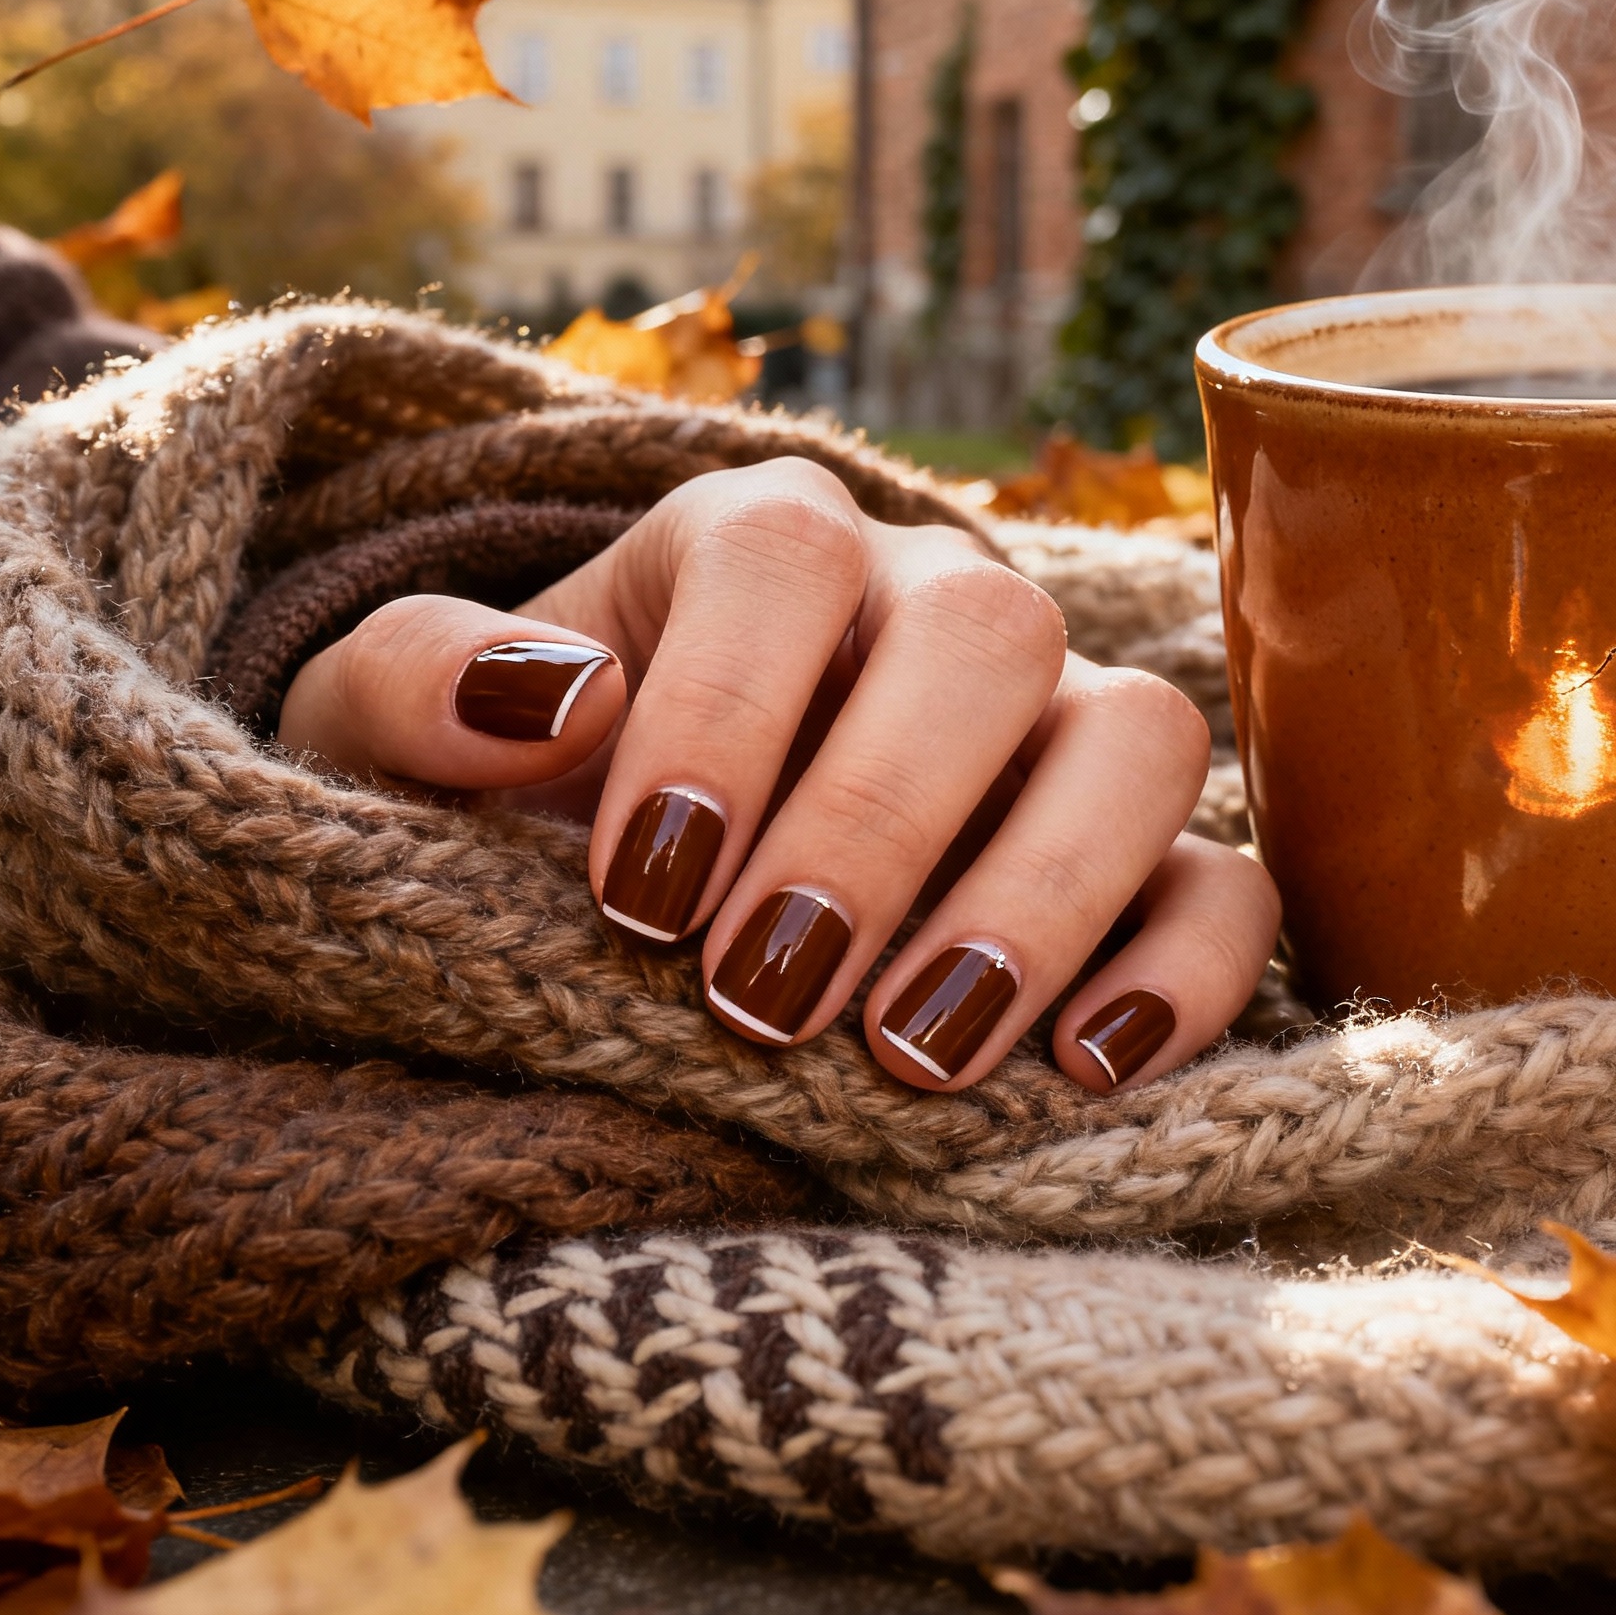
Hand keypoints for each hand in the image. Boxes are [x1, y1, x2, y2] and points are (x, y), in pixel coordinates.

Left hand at [278, 458, 1279, 1091]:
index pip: (786, 560)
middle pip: (987, 638)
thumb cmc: (502, 809)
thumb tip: (541, 697)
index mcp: (760, 543)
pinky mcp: (1140, 862)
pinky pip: (1228, 883)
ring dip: (1038, 895)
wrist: (616, 900)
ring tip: (913, 1057)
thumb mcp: (388, 747)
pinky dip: (1183, 972)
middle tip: (763, 1001)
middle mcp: (935, 603)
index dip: (726, 717)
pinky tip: (1079, 1071)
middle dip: (878, 826)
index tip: (641, 896)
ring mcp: (1056, 728)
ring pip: (1138, 740)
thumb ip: (409, 690)